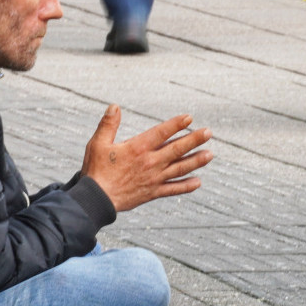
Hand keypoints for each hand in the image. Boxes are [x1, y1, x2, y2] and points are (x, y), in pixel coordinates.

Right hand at [82, 105, 212, 211]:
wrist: (96, 199)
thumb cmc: (96, 170)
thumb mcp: (98, 143)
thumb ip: (108, 124)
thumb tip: (115, 106)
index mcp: (138, 148)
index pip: (162, 133)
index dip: (176, 124)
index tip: (189, 118)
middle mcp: (150, 162)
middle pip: (177, 149)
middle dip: (194, 140)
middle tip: (208, 133)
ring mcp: (154, 178)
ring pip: (180, 168)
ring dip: (196, 161)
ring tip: (209, 155)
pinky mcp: (153, 192)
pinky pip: (173, 189)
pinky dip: (186, 186)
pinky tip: (198, 182)